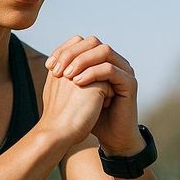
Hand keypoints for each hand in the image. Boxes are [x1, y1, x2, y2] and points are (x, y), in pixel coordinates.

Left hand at [44, 35, 144, 154]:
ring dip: (82, 60)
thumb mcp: (74, 91)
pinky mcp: (130, 83)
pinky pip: (110, 69)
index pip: (82, 42)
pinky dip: (92, 73)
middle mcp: (115, 62)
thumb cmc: (91, 116)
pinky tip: (78, 83)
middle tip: (57, 69)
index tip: (49, 66)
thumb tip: (50, 61)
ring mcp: (124, 71)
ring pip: (104, 51)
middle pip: (93, 42)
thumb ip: (68, 74)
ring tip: (67, 75)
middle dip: (72, 53)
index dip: (64, 50)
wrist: (110, 136)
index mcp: (102, 61)